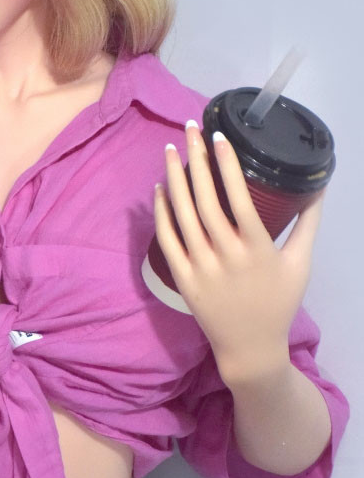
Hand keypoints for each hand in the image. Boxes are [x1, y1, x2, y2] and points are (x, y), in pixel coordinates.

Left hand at [153, 121, 325, 386]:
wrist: (249, 348)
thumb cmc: (278, 302)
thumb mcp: (300, 264)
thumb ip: (308, 224)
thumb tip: (318, 186)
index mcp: (258, 250)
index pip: (238, 199)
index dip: (227, 166)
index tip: (219, 137)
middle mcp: (227, 257)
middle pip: (206, 200)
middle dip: (196, 160)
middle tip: (188, 129)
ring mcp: (201, 268)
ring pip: (182, 216)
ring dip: (174, 179)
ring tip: (170, 150)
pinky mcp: (183, 280)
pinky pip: (167, 240)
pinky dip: (161, 212)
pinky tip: (160, 188)